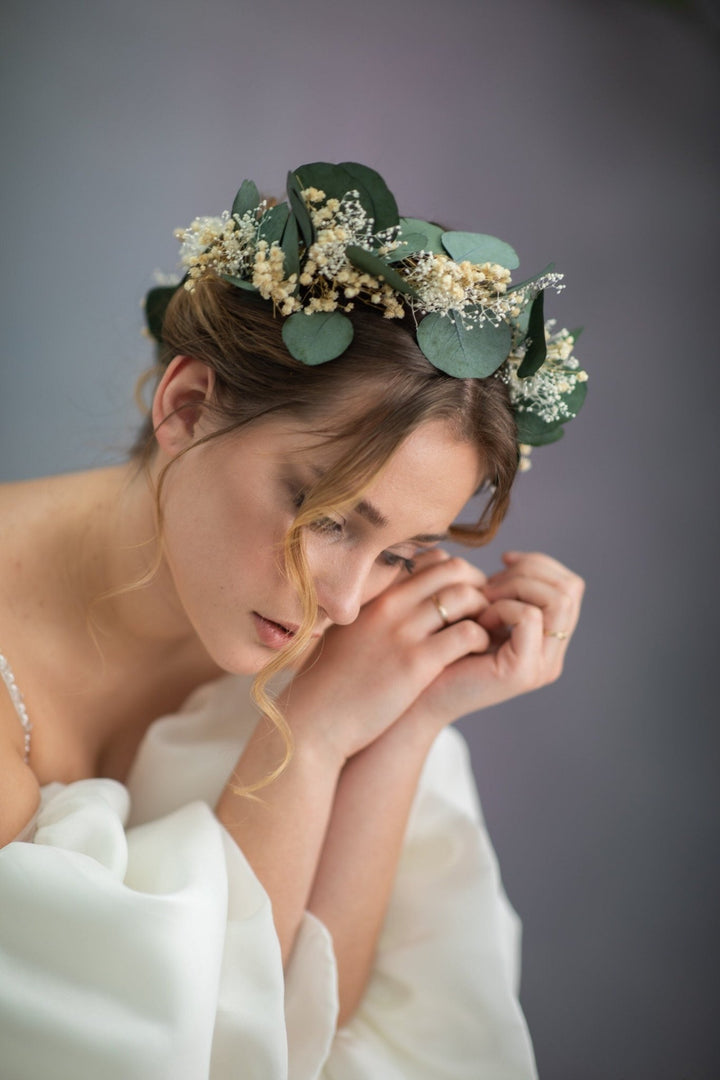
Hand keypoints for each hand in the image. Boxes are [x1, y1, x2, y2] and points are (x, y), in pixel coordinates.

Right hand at [280, 550, 490, 763]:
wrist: (314, 719)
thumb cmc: (329, 682)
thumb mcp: (347, 632)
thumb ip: (373, 612)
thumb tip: (394, 606)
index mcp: (375, 595)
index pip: (429, 559)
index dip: (455, 574)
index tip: (462, 595)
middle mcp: (390, 604)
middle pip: (453, 569)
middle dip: (477, 585)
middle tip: (484, 609)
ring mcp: (403, 631)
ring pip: (464, 597)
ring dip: (484, 611)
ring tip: (484, 631)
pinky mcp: (416, 663)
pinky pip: (466, 634)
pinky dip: (481, 639)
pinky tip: (476, 652)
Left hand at [399, 550, 583, 733]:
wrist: (420, 693)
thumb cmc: (443, 647)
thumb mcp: (482, 612)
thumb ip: (506, 592)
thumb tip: (511, 559)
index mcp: (548, 640)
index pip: (571, 586)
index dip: (538, 564)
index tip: (503, 562)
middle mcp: (552, 655)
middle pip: (570, 589)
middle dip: (528, 571)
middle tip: (490, 583)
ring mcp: (542, 666)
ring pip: (558, 600)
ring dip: (516, 589)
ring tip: (483, 602)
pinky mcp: (523, 672)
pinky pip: (530, 617)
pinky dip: (502, 607)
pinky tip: (478, 621)